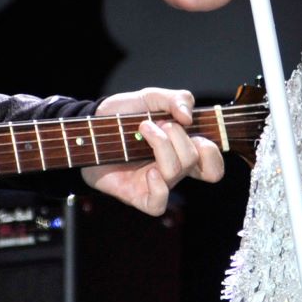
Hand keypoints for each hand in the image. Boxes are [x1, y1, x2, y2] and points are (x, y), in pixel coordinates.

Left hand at [81, 87, 224, 215]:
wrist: (89, 126)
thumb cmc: (122, 115)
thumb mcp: (151, 97)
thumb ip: (177, 99)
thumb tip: (189, 117)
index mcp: (182, 149)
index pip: (212, 164)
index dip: (212, 152)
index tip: (194, 130)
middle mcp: (172, 168)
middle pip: (195, 162)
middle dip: (179, 137)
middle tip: (159, 123)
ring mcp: (156, 182)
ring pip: (176, 173)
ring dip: (161, 145)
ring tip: (143, 129)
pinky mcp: (137, 195)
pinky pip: (159, 203)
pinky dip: (158, 186)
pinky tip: (147, 171)